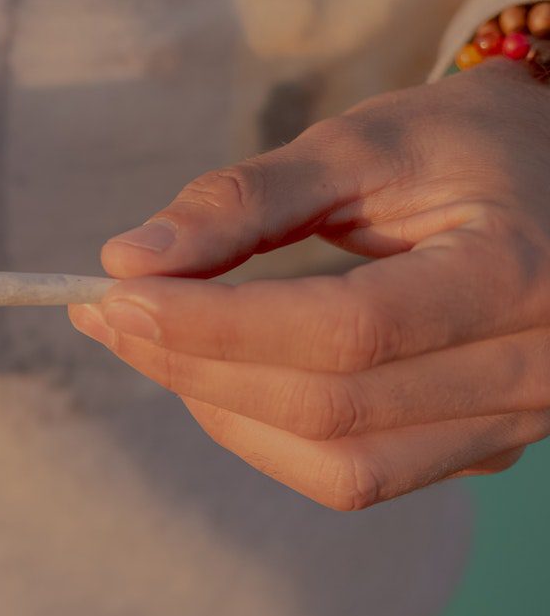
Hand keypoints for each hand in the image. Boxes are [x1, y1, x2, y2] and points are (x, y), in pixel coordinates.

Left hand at [70, 59, 549, 509]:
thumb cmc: (465, 145)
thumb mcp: (364, 142)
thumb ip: (244, 198)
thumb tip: (126, 259)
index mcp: (514, 273)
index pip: (345, 332)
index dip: (215, 324)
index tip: (115, 294)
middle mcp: (534, 368)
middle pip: (330, 408)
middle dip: (194, 366)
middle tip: (108, 317)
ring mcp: (514, 422)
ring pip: (339, 466)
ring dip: (222, 412)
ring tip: (150, 346)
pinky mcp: (482, 447)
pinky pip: (357, 473)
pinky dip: (267, 436)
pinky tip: (214, 380)